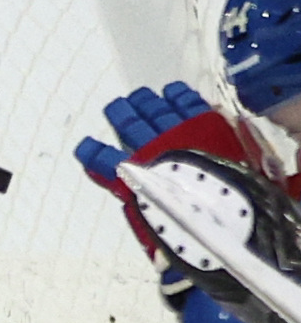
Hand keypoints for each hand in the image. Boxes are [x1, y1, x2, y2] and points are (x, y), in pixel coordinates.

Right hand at [75, 81, 248, 282]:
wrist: (236, 214)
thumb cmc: (193, 231)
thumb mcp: (156, 231)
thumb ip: (143, 216)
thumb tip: (136, 219)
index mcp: (134, 177)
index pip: (103, 160)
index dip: (92, 153)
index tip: (85, 147)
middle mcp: (152, 150)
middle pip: (129, 124)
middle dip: (120, 114)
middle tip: (116, 106)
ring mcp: (180, 134)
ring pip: (155, 110)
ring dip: (145, 102)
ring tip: (140, 96)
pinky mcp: (208, 125)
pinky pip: (188, 104)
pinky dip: (179, 96)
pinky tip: (172, 91)